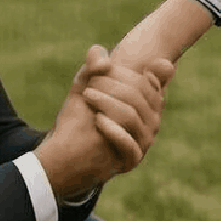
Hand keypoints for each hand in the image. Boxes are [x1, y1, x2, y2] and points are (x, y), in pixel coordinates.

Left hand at [82, 54, 175, 168]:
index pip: (147, 81)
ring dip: (108, 102)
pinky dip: (114, 130)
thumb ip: (95, 60)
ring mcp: (145, 141)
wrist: (68, 153)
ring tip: (88, 96)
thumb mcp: (86, 81)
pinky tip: (97, 121)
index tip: (100, 72)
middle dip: (113, 86)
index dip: (123, 73)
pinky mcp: (133, 160)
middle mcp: (153, 121)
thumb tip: (107, 62)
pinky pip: (129, 144)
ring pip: (131, 116)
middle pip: (140, 95)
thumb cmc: (81, 114)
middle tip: (88, 86)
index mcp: (149, 102)